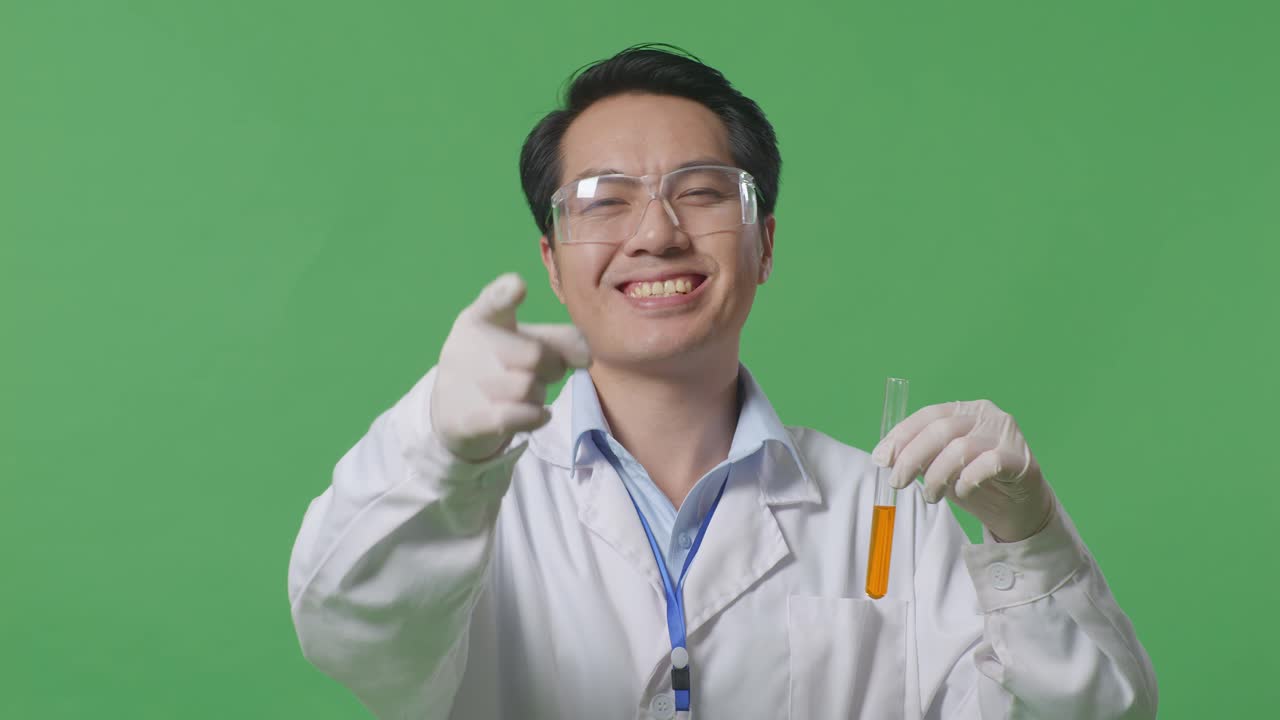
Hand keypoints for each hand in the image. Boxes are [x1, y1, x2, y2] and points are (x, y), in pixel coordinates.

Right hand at [430, 272, 591, 462]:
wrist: (452, 411)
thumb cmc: (497, 366)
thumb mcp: (524, 342)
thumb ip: (560, 340)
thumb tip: (585, 358)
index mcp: (482, 317)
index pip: (493, 301)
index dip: (506, 293)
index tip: (518, 287)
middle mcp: (468, 345)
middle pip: (535, 355)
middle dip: (553, 368)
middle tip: (545, 373)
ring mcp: (463, 383)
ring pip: (528, 388)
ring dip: (540, 396)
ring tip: (528, 395)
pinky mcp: (467, 418)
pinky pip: (518, 416)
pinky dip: (537, 417)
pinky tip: (536, 414)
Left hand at [870, 399, 1054, 541]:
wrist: (1018, 509)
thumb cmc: (976, 484)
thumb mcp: (940, 467)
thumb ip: (919, 457)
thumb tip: (886, 457)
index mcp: (964, 410)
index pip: (928, 415)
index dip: (901, 436)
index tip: (881, 458)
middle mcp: (986, 415)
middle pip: (941, 429)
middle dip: (912, 457)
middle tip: (897, 482)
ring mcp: (1006, 434)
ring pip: (961, 448)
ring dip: (936, 476)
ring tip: (931, 496)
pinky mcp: (1022, 459)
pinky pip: (988, 464)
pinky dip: (967, 480)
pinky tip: (962, 491)